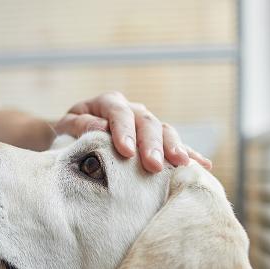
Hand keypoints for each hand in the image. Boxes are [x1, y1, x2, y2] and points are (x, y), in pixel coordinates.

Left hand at [54, 91, 211, 171]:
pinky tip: (203, 166)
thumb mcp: (66, 128)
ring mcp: (146, 124)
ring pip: (165, 131)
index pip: (119, 113)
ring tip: (182, 165)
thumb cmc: (67, 134)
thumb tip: (100, 128)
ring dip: (174, 148)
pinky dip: (189, 154)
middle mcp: (131, 110)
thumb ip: (79, 125)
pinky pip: (175, 145)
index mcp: (108, 103)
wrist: (72, 139)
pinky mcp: (155, 140)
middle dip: (151, 144)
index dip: (123, 131)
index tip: (126, 152)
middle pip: (146, 122)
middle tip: (153, 165)